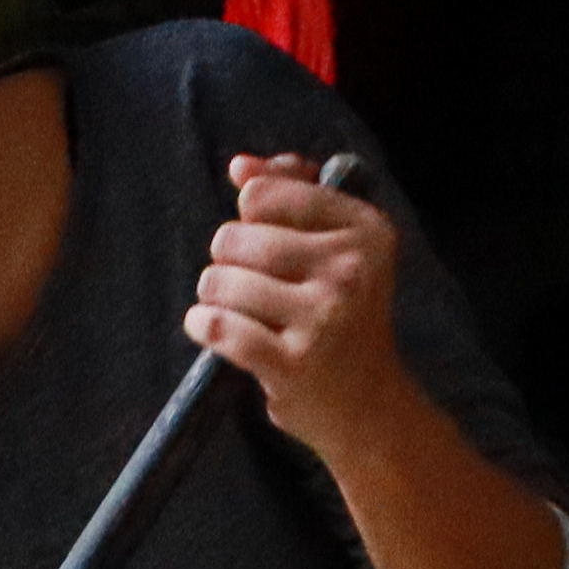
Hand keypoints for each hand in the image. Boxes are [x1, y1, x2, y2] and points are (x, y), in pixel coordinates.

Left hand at [191, 155, 410, 464]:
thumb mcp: (335, 247)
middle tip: (251, 287)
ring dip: (214, 298)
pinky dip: (202, 326)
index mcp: (365, 229)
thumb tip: (240, 165)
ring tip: (239, 313)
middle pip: (233, 238)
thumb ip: (290, 193)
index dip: (247, 219)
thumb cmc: (340, 316)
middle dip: (226, 261)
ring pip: (219, 282)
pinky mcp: (293, 364)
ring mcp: (324, 317)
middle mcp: (351, 269)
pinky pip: (218, 327)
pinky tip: (212, 330)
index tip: (267, 245)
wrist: (366, 403)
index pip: (263, 194)